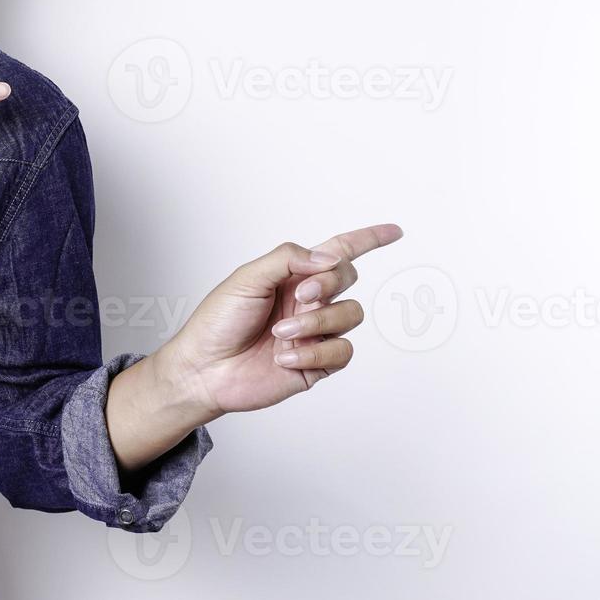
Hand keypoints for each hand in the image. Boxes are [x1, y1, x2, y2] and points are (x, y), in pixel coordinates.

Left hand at [169, 224, 403, 417]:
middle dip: (328, 283)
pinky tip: (285, 357)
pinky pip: (342, 351)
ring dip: (316, 322)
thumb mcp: (246, 278)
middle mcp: (309, 301)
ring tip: (281, 333)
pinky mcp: (318, 363)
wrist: (205, 368)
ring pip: (351, 314)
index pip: (338, 252)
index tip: (395, 231)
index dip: (368, 240)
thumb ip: (288, 259)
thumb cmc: (218, 321)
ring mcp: (316, 331)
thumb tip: (328, 257)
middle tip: (301, 295)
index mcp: (293, 275)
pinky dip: (315, 352)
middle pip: (348, 278)